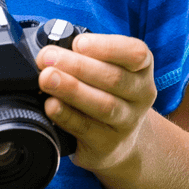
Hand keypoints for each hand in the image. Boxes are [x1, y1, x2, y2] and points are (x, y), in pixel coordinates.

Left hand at [35, 33, 156, 172]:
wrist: (117, 139)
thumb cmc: (104, 91)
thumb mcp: (106, 68)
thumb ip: (85, 56)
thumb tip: (51, 48)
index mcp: (141, 68)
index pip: (136, 53)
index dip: (107, 47)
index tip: (78, 43)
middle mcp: (140, 95)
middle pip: (114, 78)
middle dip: (77, 65)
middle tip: (47, 58)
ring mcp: (127, 123)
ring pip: (104, 105)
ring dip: (71, 89)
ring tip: (46, 78)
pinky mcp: (107, 145)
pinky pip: (86, 129)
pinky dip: (66, 115)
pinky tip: (51, 105)